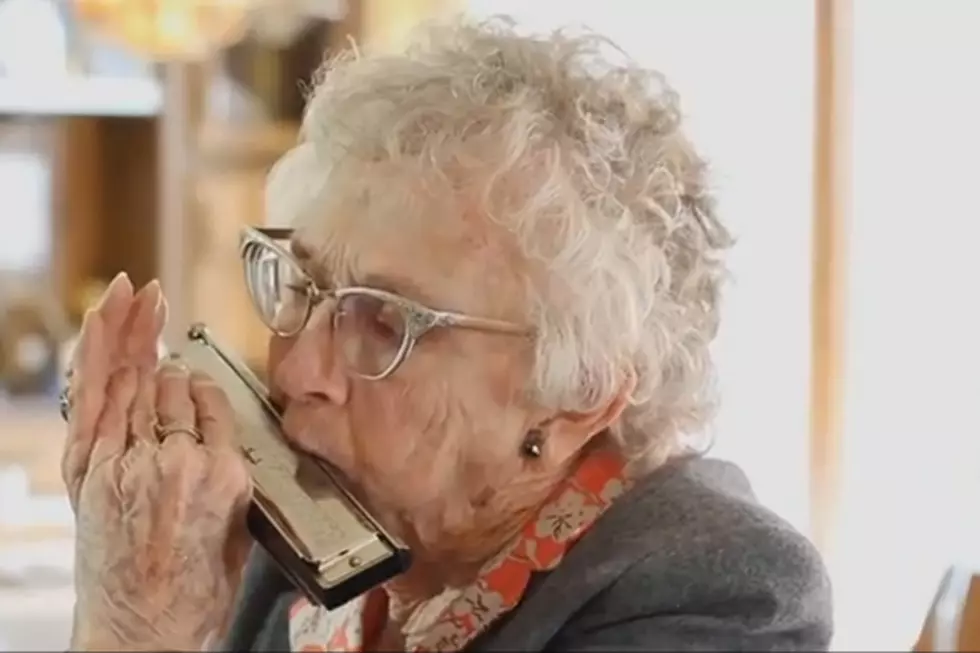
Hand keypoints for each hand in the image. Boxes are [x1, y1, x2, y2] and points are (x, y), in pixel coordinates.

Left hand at [63, 274, 252, 650]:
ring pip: (135, 382)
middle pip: (174, 386)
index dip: (204, 388)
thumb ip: (232, 476)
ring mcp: (130, 462)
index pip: (215, 404)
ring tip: (136, 293)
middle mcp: (178, 462)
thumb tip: (221, 443)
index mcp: (225, 476)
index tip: (199, 382)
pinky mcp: (92, 470)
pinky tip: (108, 321)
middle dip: (168, 358)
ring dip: (134, 332)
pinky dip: (102, 355)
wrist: (143, 634)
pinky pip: (98, 398)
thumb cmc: (195, 596)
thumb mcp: (240, 531)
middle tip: (160, 310)